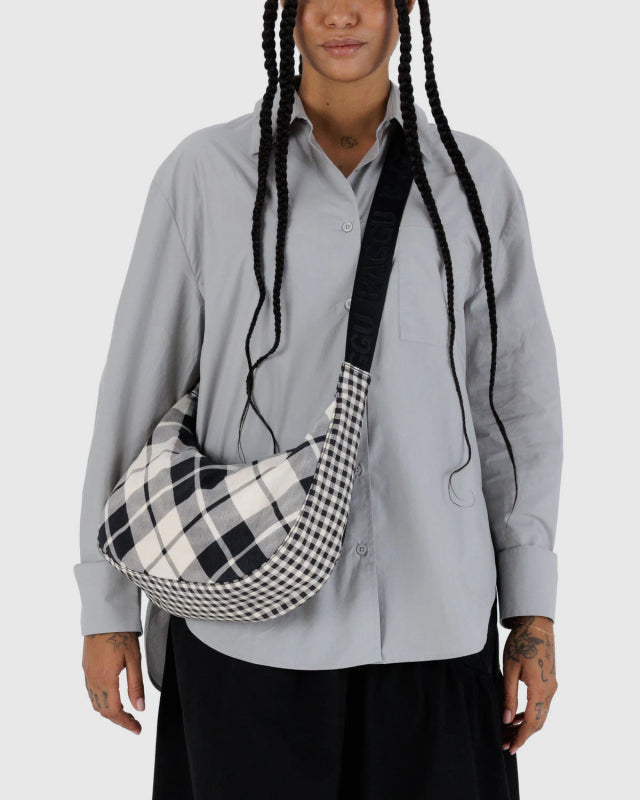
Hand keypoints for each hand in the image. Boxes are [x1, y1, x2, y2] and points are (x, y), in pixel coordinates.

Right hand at [81, 631, 144, 734]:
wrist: (104, 615)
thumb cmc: (121, 634)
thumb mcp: (134, 659)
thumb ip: (136, 685)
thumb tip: (140, 708)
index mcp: (106, 679)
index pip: (114, 711)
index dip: (126, 723)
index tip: (137, 729)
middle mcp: (93, 679)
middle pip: (103, 710)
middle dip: (118, 720)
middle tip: (134, 723)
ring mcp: (87, 674)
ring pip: (95, 703)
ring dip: (109, 712)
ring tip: (125, 714)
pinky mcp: (86, 667)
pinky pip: (91, 692)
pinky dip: (101, 701)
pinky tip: (112, 698)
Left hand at [501, 616, 556, 755]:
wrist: (537, 625)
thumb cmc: (521, 643)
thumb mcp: (509, 669)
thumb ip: (508, 696)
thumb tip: (507, 720)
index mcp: (540, 689)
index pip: (532, 723)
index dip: (521, 738)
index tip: (510, 749)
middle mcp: (550, 691)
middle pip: (538, 722)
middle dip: (522, 735)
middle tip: (505, 744)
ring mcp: (552, 687)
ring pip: (541, 715)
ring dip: (526, 726)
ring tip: (508, 732)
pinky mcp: (550, 682)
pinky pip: (542, 705)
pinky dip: (531, 714)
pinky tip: (517, 716)